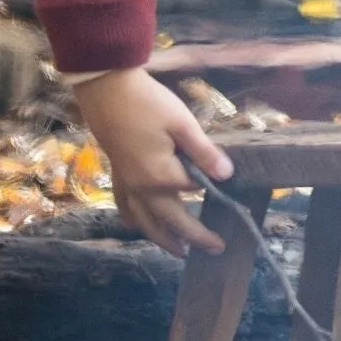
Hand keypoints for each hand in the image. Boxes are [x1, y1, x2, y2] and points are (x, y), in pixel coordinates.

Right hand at [74, 68, 234, 257]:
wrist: (106, 88)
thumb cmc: (148, 103)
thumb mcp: (182, 123)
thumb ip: (204, 153)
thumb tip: (227, 175)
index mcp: (161, 176)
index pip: (194, 191)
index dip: (212, 191)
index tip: (233, 196)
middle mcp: (142, 188)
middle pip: (170, 219)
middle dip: (193, 236)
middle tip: (215, 248)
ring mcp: (127, 183)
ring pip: (145, 221)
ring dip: (162, 238)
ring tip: (178, 251)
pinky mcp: (116, 174)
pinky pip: (125, 207)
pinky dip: (134, 220)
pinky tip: (137, 223)